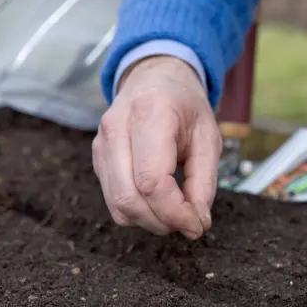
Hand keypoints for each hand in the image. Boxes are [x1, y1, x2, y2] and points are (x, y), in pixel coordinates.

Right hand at [92, 56, 221, 238]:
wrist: (155, 81)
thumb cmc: (186, 109)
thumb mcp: (209, 139)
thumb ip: (205, 183)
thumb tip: (196, 223)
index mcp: (150, 114)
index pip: (152, 180)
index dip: (175, 212)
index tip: (197, 226)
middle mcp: (117, 127)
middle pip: (129, 197)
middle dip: (163, 222)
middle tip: (190, 224)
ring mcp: (101, 143)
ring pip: (118, 204)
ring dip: (150, 221)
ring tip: (177, 214)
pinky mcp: (97, 158)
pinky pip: (113, 200)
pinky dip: (138, 213)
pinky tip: (159, 204)